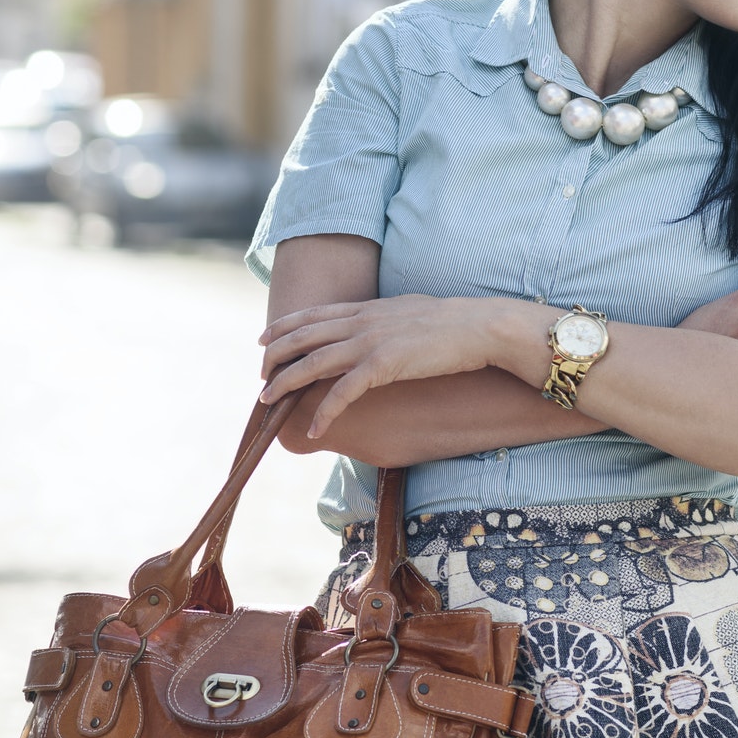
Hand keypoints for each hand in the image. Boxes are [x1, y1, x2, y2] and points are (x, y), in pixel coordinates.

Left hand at [259, 295, 507, 439]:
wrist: (478, 326)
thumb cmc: (451, 323)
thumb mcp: (407, 312)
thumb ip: (382, 319)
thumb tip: (372, 326)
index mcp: (366, 308)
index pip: (312, 314)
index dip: (283, 327)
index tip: (263, 340)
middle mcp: (362, 322)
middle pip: (303, 337)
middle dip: (274, 357)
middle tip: (259, 377)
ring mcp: (370, 342)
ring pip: (313, 363)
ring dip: (286, 384)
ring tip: (268, 402)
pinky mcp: (384, 365)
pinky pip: (343, 393)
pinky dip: (324, 412)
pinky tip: (314, 429)